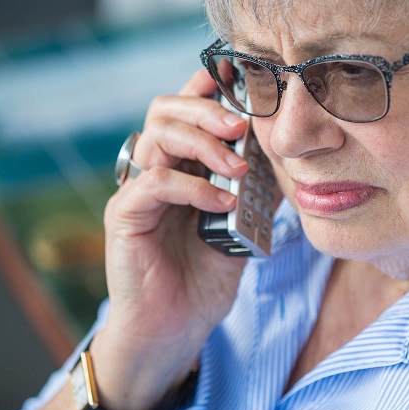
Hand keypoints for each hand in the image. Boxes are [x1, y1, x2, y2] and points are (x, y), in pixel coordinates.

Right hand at [93, 69, 249, 409]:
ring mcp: (136, 192)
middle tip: (242, 124)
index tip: (239, 79)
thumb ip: (253, 192)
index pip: (185, 112)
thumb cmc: (204, 277)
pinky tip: (223, 202)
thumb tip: (284, 160)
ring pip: (157, 137)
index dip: (206, 89)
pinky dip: (193, 187)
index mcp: (180, 166)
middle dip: (206, 109)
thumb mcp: (240, 227)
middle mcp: (154, 170)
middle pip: (164, 110)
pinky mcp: (124, 217)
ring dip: (203, 143)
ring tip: (238, 166)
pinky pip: (154, 184)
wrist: (174, 330)